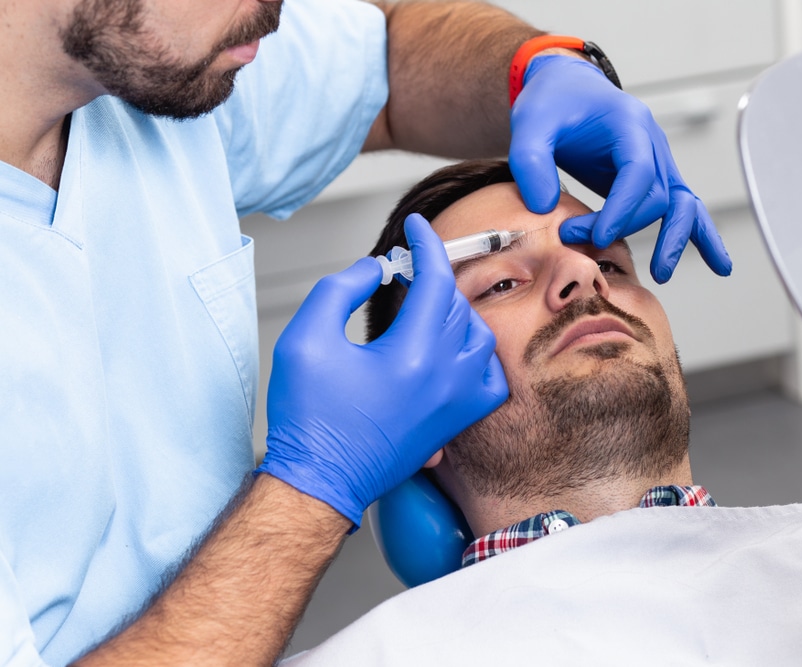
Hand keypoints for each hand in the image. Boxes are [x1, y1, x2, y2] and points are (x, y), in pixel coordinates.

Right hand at [258, 214, 507, 528]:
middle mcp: (444, 378)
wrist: (320, 480)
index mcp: (412, 354)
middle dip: (433, 277)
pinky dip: (476, 357)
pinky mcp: (454, 424)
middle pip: (458, 305)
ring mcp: (455, 403)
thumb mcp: (306, 338)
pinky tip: (450, 350)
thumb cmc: (309, 419)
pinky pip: (488, 380)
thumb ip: (341, 288)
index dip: (426, 244)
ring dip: (456, 313)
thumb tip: (376, 268)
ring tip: (424, 309)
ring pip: (480, 337)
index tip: (416, 227)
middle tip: (404, 271)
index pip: (436, 279)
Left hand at [508, 55, 731, 282]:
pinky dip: (699, 235)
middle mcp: (652, 143)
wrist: (566, 90)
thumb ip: (531, 161)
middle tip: (583, 243)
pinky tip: (718, 265)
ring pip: (682, 204)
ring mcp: (657, 162)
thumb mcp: (530, 123)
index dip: (621, 209)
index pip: (639, 173)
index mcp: (629, 124)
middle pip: (657, 194)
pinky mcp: (652, 180)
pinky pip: (683, 207)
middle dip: (623, 226)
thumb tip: (546, 207)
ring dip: (677, 239)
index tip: (596, 236)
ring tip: (662, 273)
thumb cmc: (552, 103)